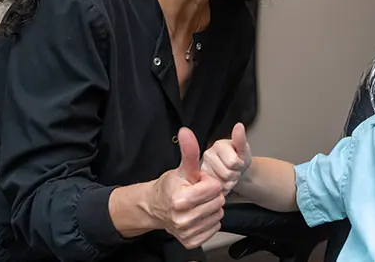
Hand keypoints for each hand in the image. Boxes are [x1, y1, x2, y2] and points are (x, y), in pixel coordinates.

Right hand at [147, 127, 224, 248]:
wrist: (157, 207)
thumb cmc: (171, 187)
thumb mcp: (182, 169)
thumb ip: (189, 152)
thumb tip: (186, 132)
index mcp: (181, 199)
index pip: (215, 187)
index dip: (208, 182)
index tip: (197, 183)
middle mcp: (182, 218)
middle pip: (218, 202)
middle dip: (210, 195)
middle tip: (197, 193)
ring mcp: (187, 232)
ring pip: (218, 215)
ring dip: (211, 208)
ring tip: (197, 204)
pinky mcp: (191, 241)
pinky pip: (214, 228)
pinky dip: (209, 221)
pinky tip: (198, 215)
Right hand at [201, 123, 252, 194]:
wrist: (237, 170)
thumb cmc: (240, 158)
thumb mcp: (244, 149)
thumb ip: (241, 139)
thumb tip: (239, 126)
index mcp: (218, 145)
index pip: (233, 162)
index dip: (240, 165)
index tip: (239, 160)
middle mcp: (208, 155)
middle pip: (227, 173)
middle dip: (235, 174)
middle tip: (234, 169)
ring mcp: (204, 169)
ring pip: (221, 183)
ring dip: (230, 181)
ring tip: (229, 174)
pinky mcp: (202, 181)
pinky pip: (216, 190)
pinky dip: (223, 188)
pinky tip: (223, 181)